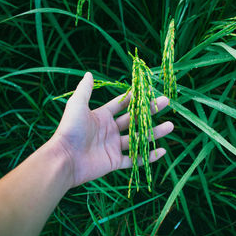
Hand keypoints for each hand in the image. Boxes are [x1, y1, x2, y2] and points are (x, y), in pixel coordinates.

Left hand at [49, 72, 173, 187]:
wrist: (65, 158)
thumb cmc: (70, 129)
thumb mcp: (77, 105)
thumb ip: (85, 90)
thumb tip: (89, 73)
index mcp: (102, 116)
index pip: (122, 105)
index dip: (135, 98)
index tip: (149, 91)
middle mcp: (110, 130)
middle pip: (134, 120)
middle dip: (150, 112)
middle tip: (166, 103)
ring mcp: (113, 146)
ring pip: (138, 139)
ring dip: (154, 133)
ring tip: (171, 126)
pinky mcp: (114, 161)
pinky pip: (134, 159)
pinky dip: (148, 157)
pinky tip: (162, 151)